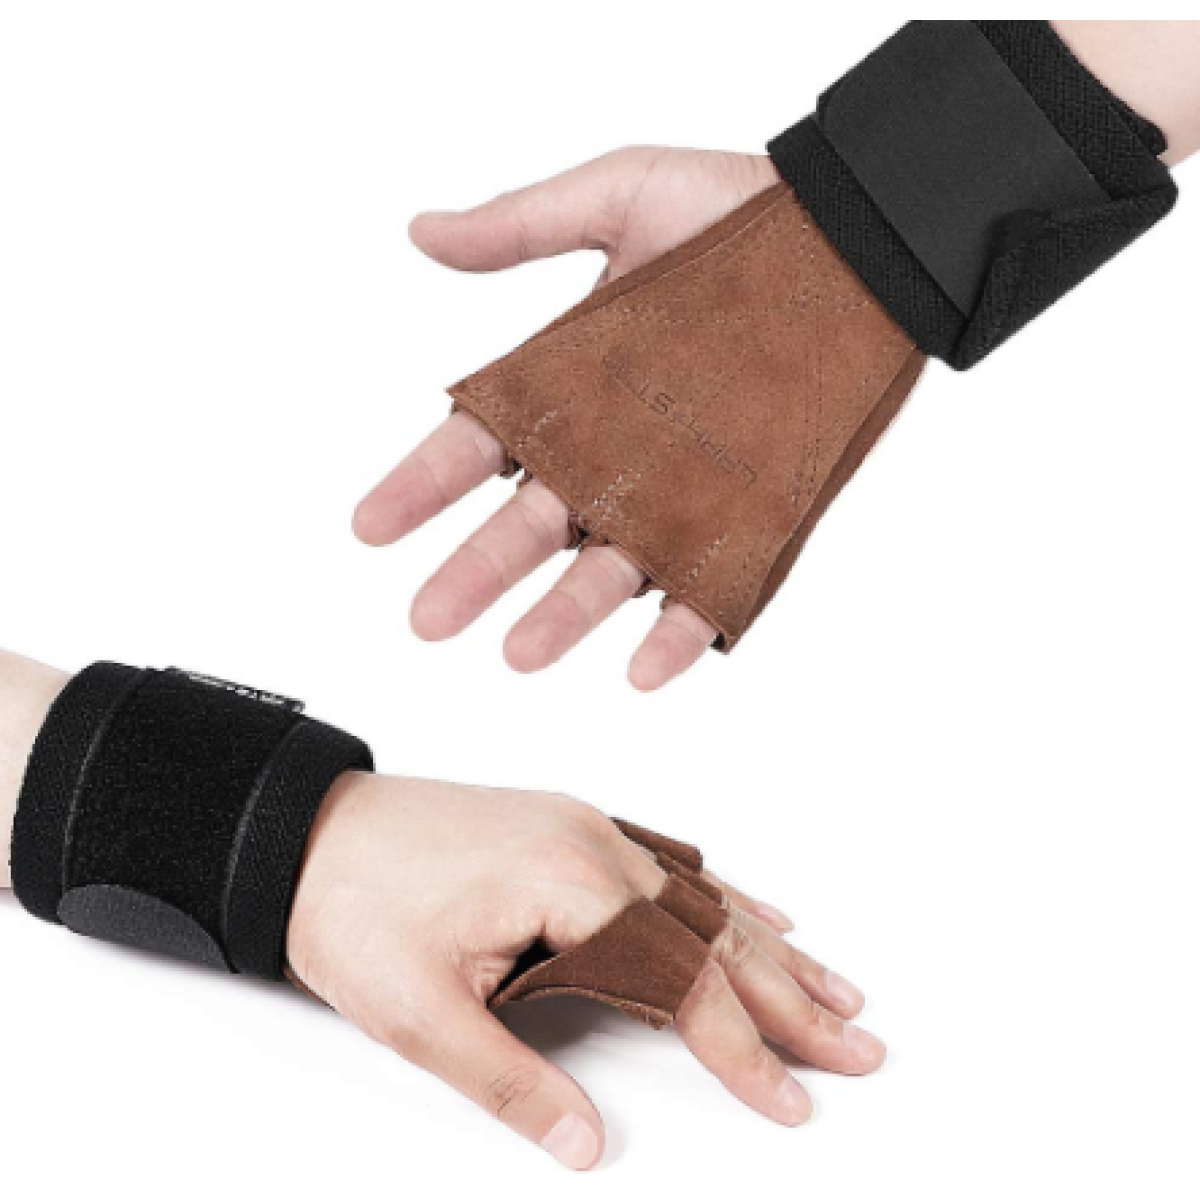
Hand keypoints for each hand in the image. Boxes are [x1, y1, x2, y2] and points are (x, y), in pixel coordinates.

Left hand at [287, 772, 883, 1169]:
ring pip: (703, 894)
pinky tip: (759, 909)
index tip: (796, 1097)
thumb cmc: (353, 906)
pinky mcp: (570, 828)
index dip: (743, 1047)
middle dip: (790, 996)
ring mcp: (585, 829)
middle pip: (714, 931)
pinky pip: (670, 864)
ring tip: (837, 986)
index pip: (681, 978)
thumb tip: (586, 1145)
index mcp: (568, 880)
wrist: (306, 829)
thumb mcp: (417, 1012)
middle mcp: (593, 843)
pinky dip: (724, 895)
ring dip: (772, 946)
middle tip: (862, 1040)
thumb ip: (510, 1081)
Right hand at [354, 147, 781, 690]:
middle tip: (427, 619)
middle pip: (528, 523)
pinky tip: (643, 671)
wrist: (861, 242)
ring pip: (609, 567)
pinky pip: (709, 588)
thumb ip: (526, 225)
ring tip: (518, 656)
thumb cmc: (741, 212)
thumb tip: (423, 231)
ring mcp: (679, 490)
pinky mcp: (748, 518)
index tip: (369, 526)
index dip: (421, 485)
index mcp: (570, 385)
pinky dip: (678, 633)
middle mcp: (613, 451)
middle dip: (476, 572)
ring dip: (564, 615)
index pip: (478, 443)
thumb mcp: (624, 195)